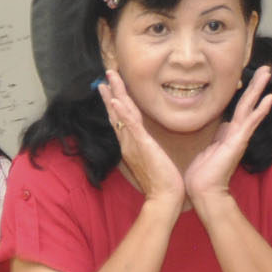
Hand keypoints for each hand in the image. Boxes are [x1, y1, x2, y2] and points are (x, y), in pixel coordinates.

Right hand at [99, 70, 184, 213]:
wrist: (163, 197)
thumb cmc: (161, 181)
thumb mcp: (152, 158)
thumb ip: (147, 147)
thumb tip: (147, 140)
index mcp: (130, 144)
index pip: (120, 118)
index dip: (114, 101)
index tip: (110, 87)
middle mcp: (127, 142)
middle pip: (116, 112)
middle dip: (111, 92)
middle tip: (107, 74)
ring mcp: (133, 143)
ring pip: (121, 114)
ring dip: (115, 94)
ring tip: (109, 79)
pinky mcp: (142, 145)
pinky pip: (130, 126)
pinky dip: (121, 113)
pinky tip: (116, 101)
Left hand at [183, 67, 271, 216]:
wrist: (204, 191)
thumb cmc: (203, 174)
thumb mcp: (210, 149)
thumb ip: (219, 136)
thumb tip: (224, 126)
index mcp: (230, 134)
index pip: (239, 108)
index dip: (244, 93)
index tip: (248, 78)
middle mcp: (237, 133)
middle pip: (248, 103)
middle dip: (256, 85)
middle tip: (266, 68)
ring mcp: (239, 137)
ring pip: (250, 107)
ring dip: (259, 89)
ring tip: (268, 72)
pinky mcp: (238, 142)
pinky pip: (251, 122)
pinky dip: (260, 110)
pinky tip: (270, 98)